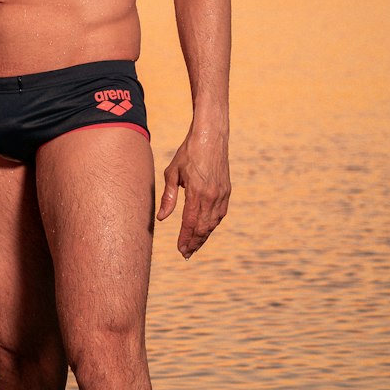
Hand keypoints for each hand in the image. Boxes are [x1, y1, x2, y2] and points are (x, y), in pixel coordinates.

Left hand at [156, 131, 229, 258]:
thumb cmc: (188, 152)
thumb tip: (162, 218)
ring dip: (204, 236)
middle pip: (203, 227)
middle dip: (194, 243)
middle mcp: (212, 196)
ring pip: (213, 223)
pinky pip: (220, 214)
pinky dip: (212, 225)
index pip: (190, 223)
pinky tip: (206, 230)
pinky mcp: (227, 190)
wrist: (211, 136)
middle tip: (186, 254)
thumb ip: (169, 197)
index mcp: (197, 192)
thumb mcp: (172, 172)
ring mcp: (222, 194)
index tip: (180, 250)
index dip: (185, 238)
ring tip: (195, 246)